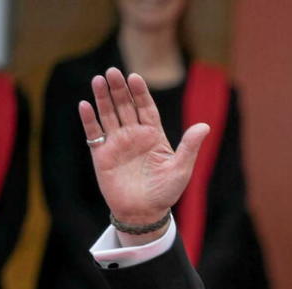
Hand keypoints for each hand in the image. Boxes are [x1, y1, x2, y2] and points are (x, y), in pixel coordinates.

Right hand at [78, 67, 209, 242]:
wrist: (144, 214)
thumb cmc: (165, 193)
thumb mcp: (181, 169)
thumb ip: (190, 146)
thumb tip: (205, 126)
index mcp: (154, 136)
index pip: (146, 108)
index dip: (140, 93)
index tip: (135, 77)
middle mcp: (134, 136)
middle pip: (125, 106)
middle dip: (119, 89)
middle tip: (113, 72)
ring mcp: (117, 144)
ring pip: (109, 115)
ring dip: (103, 98)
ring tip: (99, 80)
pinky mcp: (102, 155)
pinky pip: (94, 134)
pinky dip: (89, 120)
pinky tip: (86, 105)